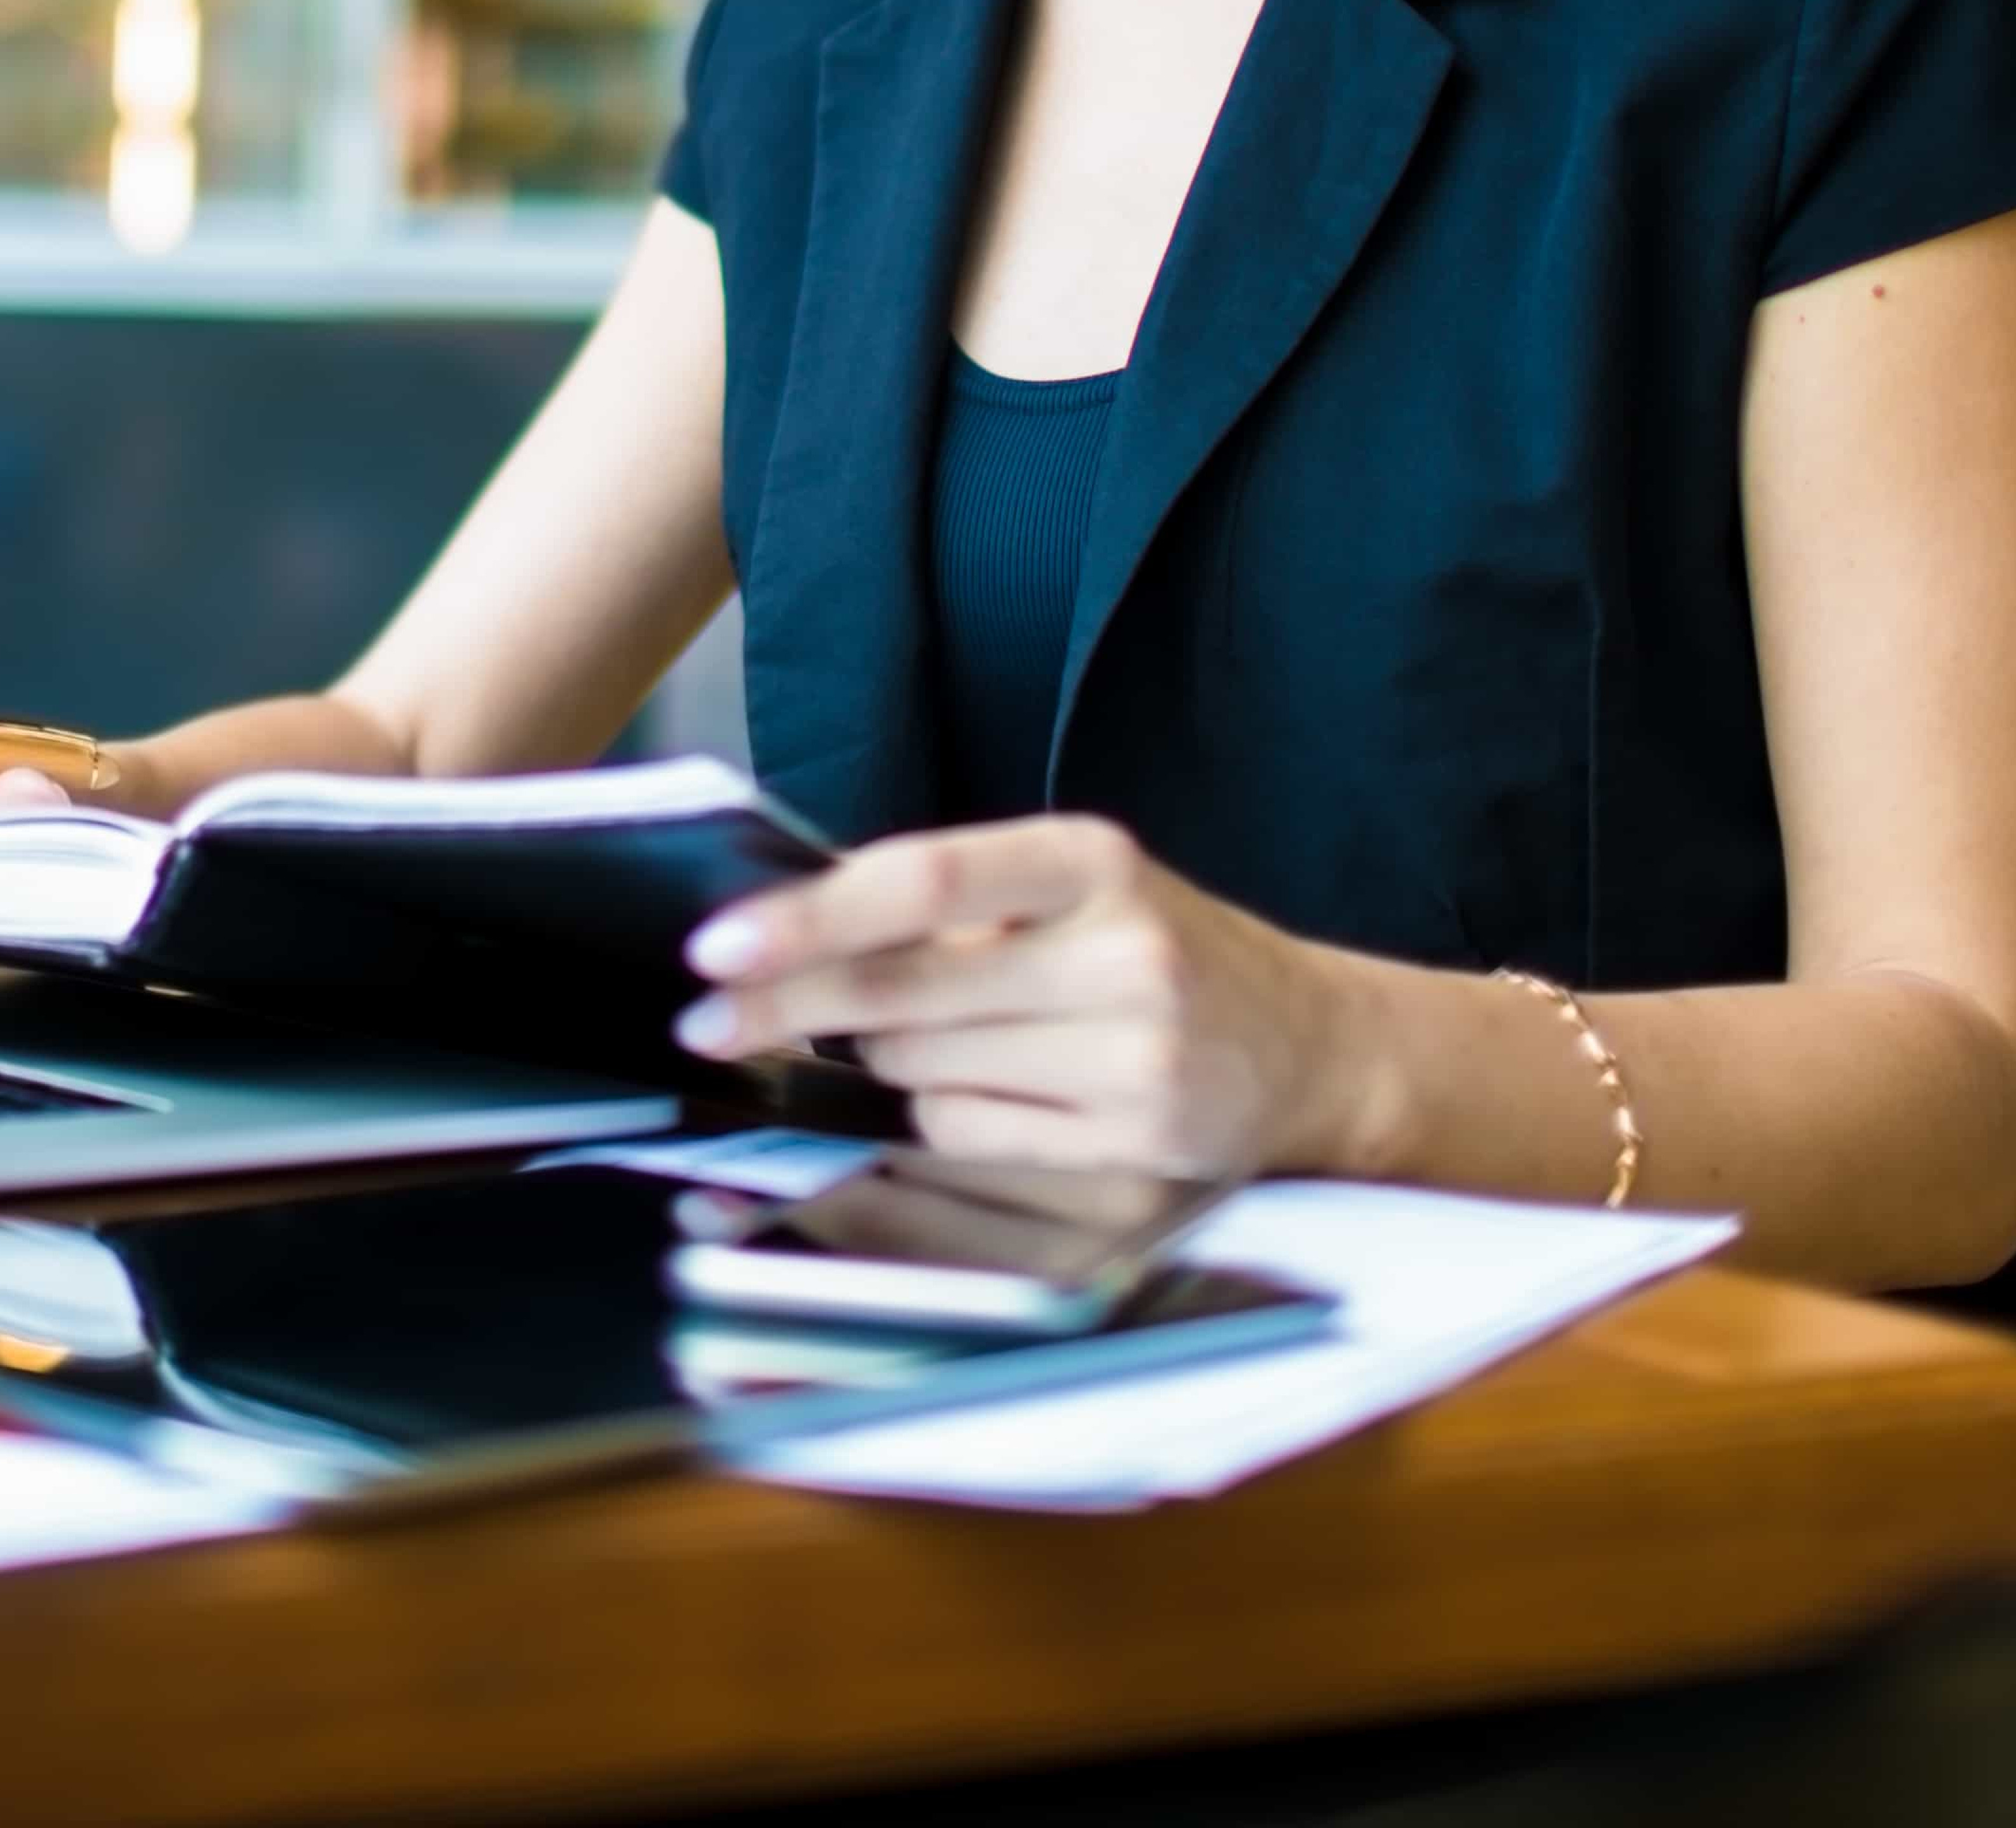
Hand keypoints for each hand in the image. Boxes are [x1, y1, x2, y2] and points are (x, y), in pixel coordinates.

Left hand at [673, 814, 1381, 1180]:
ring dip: (885, 1070)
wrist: (1305, 1048)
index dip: (811, 917)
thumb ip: (949, 906)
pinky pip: (973, 1144)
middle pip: (905, 995)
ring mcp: (1135, 1063)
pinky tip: (974, 1101)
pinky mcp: (1133, 1155)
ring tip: (912, 1046)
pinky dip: (941, 1127)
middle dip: (793, 1011)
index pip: (926, 879)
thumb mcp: (1072, 892)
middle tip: (710, 1023)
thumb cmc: (1152, 952)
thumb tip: (784, 936)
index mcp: (1093, 861)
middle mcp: (1124, 954)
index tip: (715, 947)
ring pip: (927, 1080)